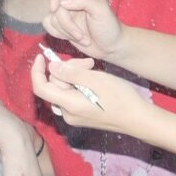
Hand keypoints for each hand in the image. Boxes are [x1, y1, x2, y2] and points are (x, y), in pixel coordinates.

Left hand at [30, 54, 145, 134]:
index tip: (42, 56)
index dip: (37, 71)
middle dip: (68, 69)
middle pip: (55, 85)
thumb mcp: (96, 79)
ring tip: (93, 68)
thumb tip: (51, 67)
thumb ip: (71, 73)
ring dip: (75, 75)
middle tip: (89, 62)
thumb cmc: (120, 98)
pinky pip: (72, 96)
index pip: (41, 88)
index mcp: (69, 105)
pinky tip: (93, 80)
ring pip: (64, 89)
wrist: (137, 119)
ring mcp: (74, 117)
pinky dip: (78, 84)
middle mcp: (67, 114)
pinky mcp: (81, 116)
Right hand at [43, 0, 123, 59]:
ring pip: (51, 18)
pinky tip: (73, 38)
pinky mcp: (61, 24)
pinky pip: (48, 26)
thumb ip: (83, 1)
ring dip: (66, 31)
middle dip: (66, 23)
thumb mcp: (101, 11)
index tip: (55, 8)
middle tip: (80, 35)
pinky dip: (59, 34)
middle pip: (55, 5)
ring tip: (82, 37)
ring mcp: (65, 12)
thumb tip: (62, 2)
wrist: (109, 47)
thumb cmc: (109, 27)